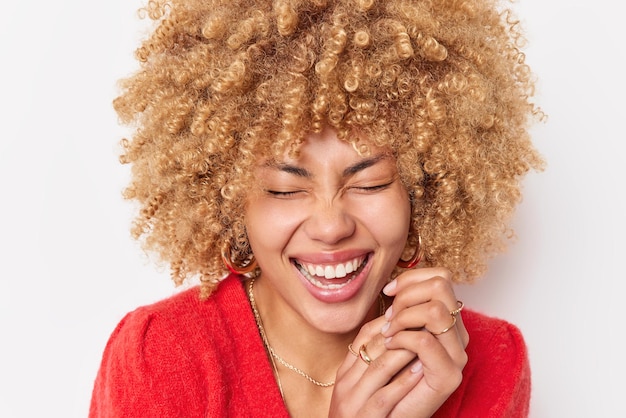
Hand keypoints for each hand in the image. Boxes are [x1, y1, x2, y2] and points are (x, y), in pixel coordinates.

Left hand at [329, 267, 468, 417]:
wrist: (387, 412)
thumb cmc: (388, 371)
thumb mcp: (395, 331)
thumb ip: (402, 309)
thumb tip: (393, 285)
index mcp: (449, 321)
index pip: (441, 277)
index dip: (411, 278)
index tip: (388, 291)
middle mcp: (458, 334)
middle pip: (441, 286)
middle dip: (407, 295)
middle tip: (389, 316)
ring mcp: (457, 355)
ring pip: (435, 310)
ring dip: (403, 316)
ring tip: (389, 332)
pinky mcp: (448, 376)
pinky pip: (425, 341)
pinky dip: (401, 338)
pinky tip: (390, 344)